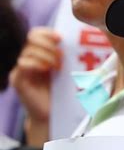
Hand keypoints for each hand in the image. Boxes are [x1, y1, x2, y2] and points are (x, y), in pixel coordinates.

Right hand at [9, 27, 61, 145]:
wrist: (53, 117)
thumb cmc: (63, 95)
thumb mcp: (67, 72)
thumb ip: (68, 58)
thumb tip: (80, 43)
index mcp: (39, 55)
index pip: (36, 34)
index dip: (47, 32)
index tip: (60, 38)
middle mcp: (28, 59)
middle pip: (31, 38)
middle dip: (48, 44)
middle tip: (61, 56)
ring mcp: (22, 69)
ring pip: (28, 50)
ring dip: (45, 55)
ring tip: (58, 67)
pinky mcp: (18, 80)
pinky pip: (23, 64)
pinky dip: (36, 64)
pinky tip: (47, 70)